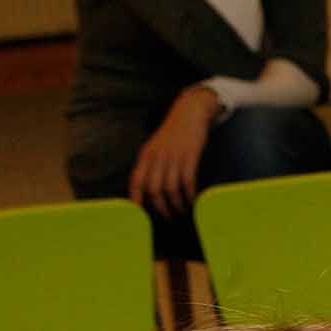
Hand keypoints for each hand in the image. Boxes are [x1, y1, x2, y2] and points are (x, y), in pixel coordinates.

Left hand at [128, 86, 218, 217]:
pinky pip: (188, 182)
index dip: (136, 199)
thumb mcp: (156, 146)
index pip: (136, 181)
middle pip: (154, 189)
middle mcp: (157, 157)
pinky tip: (194, 201)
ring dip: (177, 204)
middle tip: (169, 217)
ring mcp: (173, 156)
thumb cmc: (174, 133)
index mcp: (146, 155)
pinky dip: (191, 195)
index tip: (140, 214)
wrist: (189, 112)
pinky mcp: (190, 156)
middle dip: (161, 207)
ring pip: (171, 188)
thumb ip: (151, 164)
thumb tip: (149, 188)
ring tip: (183, 211)